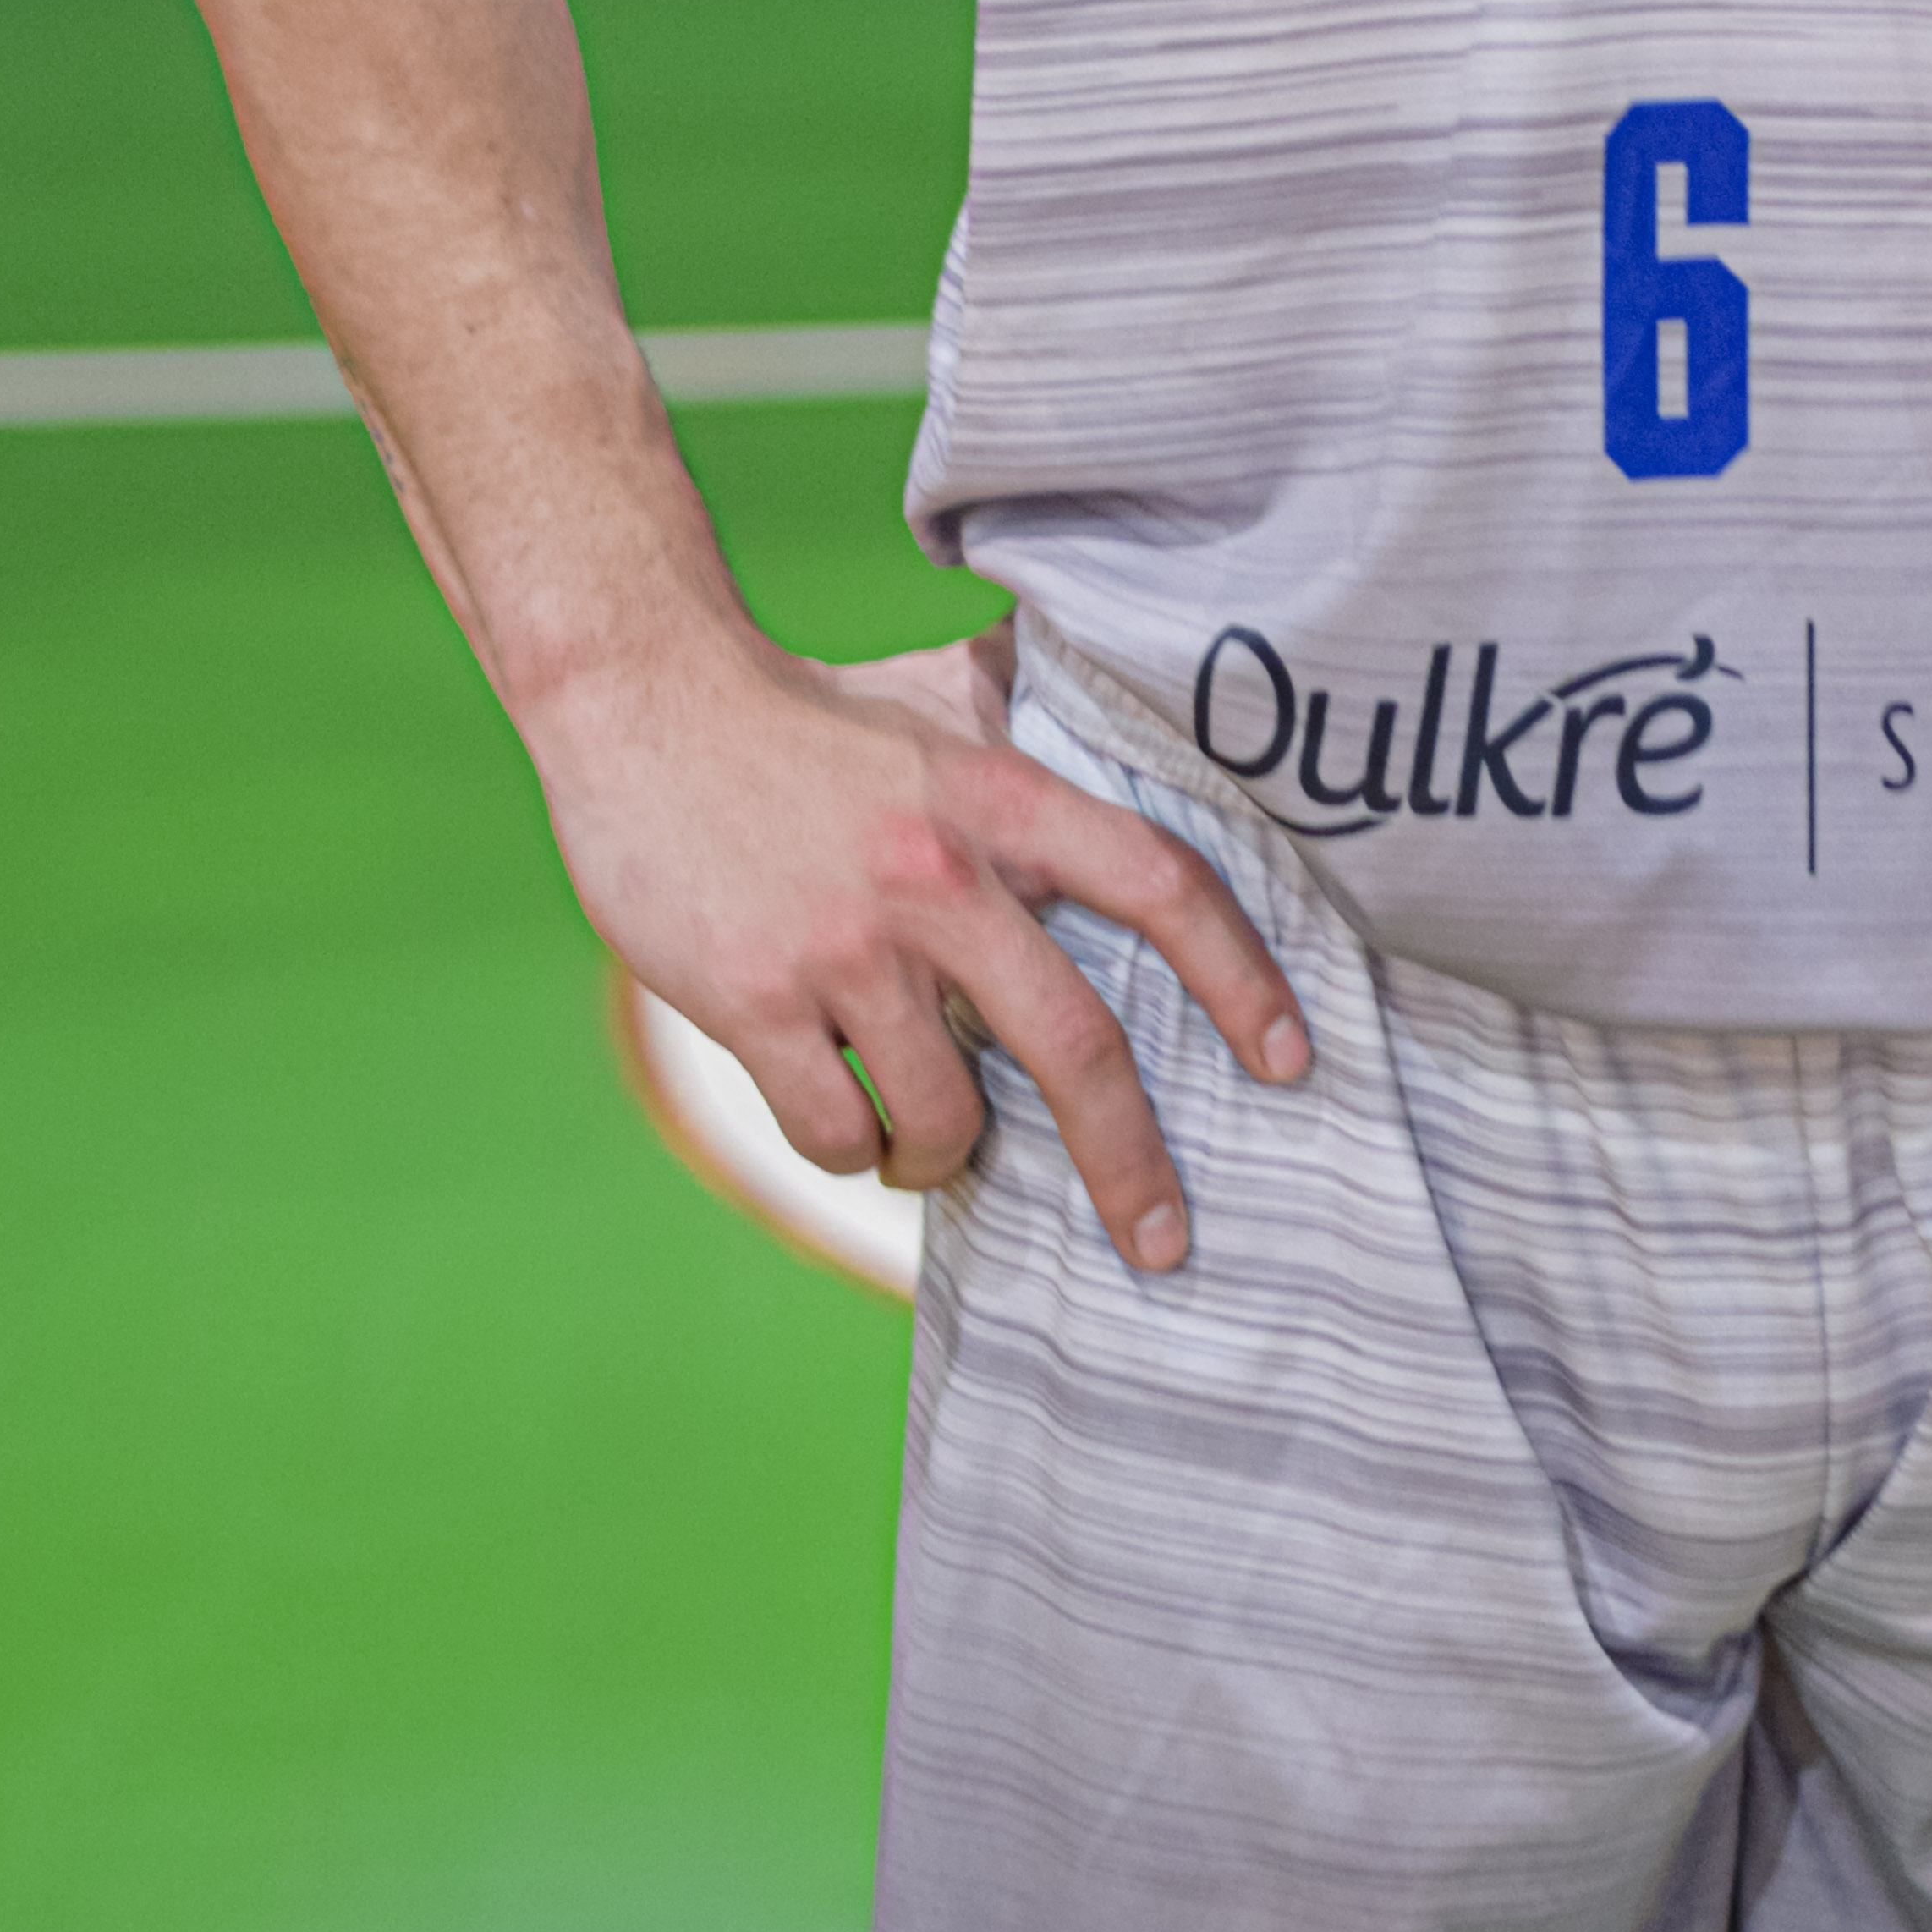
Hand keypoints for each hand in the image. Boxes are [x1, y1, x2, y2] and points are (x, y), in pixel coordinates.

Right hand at [528, 613, 1308, 1272]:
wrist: (641, 698)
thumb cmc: (805, 705)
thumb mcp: (937, 693)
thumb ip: (1032, 710)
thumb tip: (1127, 696)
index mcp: (999, 797)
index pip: (1159, 884)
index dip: (1240, 975)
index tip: (1290, 1057)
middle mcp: (937, 877)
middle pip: (1075, 1045)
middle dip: (1132, 1162)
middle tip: (1163, 1239)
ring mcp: (844, 947)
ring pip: (944, 1117)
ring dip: (950, 1160)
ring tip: (934, 1148)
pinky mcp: (752, 999)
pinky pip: (835, 1132)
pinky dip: (856, 1151)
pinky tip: (851, 1126)